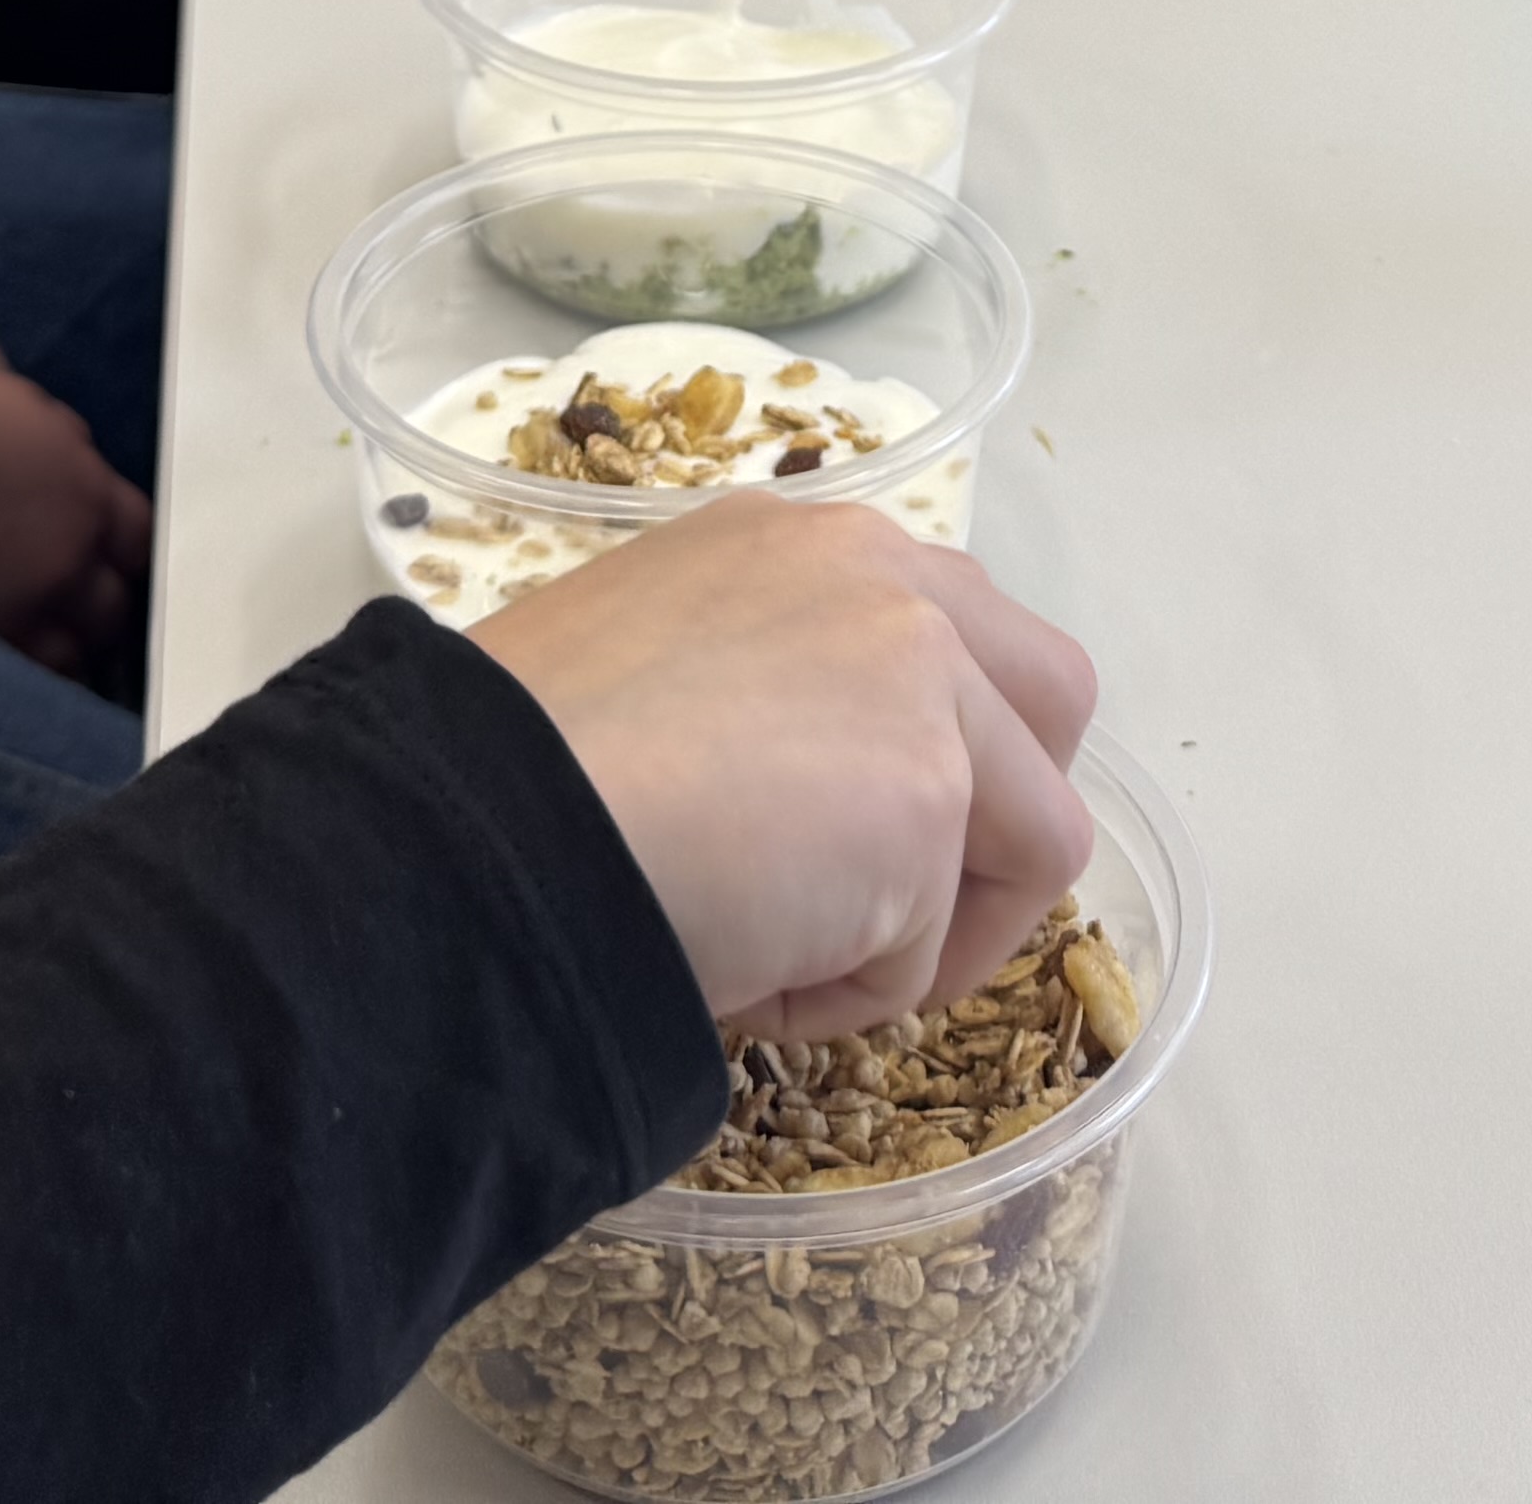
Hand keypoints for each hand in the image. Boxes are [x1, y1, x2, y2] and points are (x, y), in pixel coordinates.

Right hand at [473, 492, 1095, 1038]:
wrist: (481, 830)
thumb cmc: (512, 778)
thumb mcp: (645, 683)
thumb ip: (756, 699)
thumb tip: (789, 810)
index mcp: (797, 541)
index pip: (938, 630)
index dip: (915, 750)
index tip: (825, 835)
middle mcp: (881, 572)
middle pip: (1050, 698)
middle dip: (997, 818)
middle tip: (877, 903)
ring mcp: (923, 672)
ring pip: (1033, 833)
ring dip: (926, 925)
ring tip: (787, 955)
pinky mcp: (934, 789)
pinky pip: (944, 942)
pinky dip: (860, 989)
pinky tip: (752, 972)